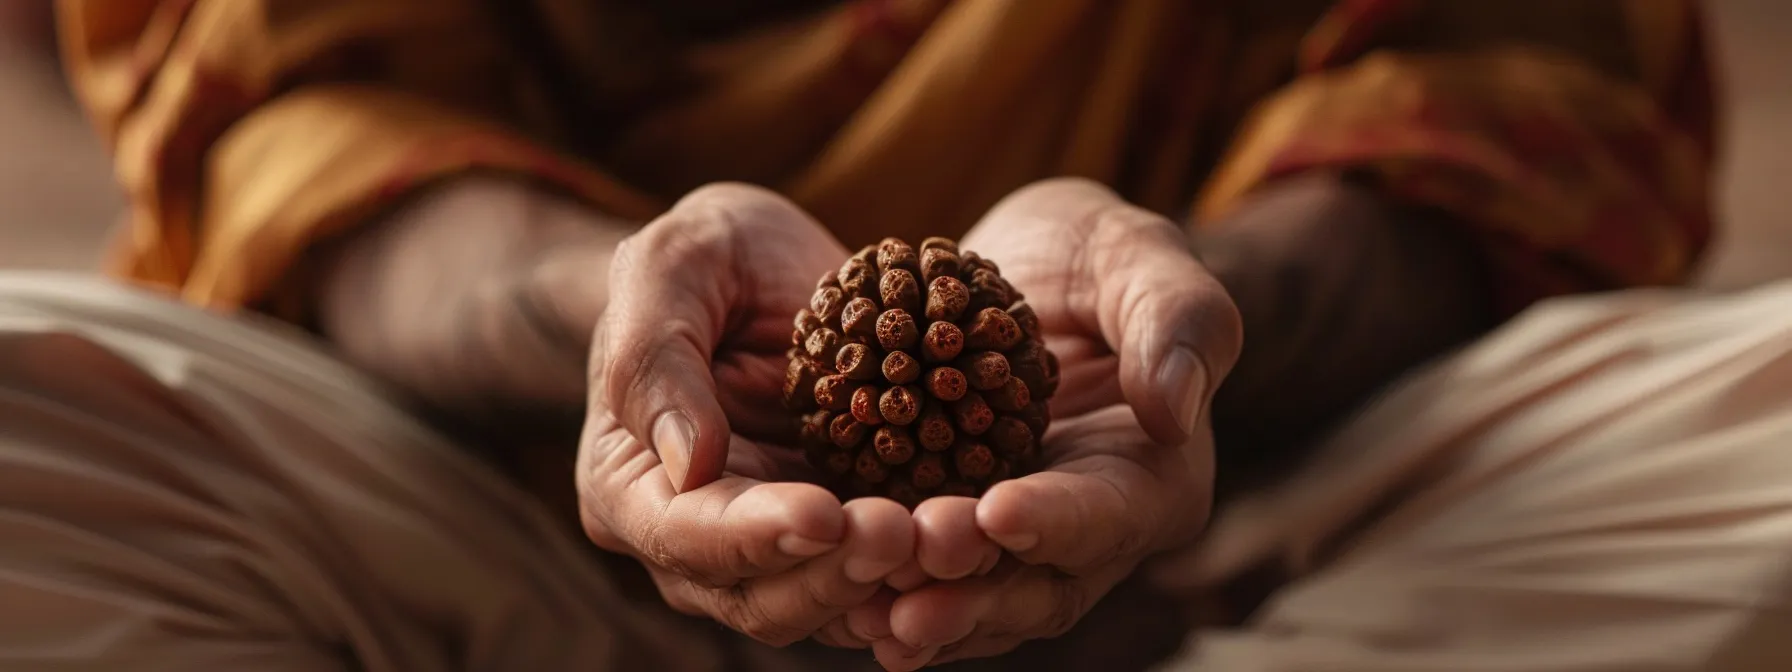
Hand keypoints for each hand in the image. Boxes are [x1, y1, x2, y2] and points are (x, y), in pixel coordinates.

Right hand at [579, 183, 913, 647]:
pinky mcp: (848, 535)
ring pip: (828, 605)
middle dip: (834, 573)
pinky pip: (886, 578)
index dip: (752, 536)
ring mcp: (776, 547)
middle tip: (906, 533)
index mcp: (628, 485)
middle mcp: (696, 540)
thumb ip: (654, 356)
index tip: (822, 516)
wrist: (769, 269)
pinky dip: (930, 572)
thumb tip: (688, 465)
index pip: (682, 535)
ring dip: (891, 585)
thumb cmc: (703, 254)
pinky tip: (978, 540)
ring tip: (954, 539)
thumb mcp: (668, 264)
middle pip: (759, 596)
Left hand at [872, 179, 1242, 668]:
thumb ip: (1177, 319)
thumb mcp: (1139, 257)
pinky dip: (886, 594)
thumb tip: (1175, 409)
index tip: (999, 511)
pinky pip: (924, 582)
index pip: (1111, 512)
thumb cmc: (1097, 254)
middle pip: (1040, 581)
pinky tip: (839, 605)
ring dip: (927, 610)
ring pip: (979, 599)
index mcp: (1156, 480)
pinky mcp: (952, 535)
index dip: (1058, 520)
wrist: (1022, 273)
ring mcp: (1016, 545)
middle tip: (912, 572)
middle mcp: (1090, 533)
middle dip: (977, 587)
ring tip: (866, 612)